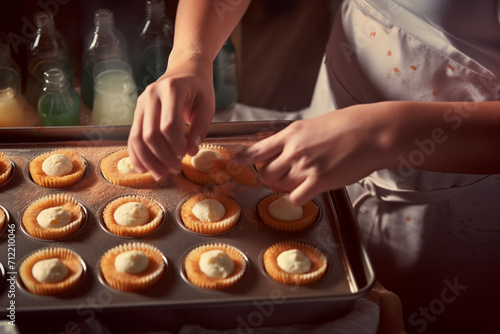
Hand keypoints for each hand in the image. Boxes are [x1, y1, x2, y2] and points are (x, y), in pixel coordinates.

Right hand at [127, 58, 214, 179]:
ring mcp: (141, 102)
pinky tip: (143, 168)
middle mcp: (152, 95)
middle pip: (150, 134)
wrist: (185, 69)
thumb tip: (191, 153)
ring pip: (137, 137)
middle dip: (162, 157)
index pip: (168, 125)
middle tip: (175, 169)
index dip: (176, 145)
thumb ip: (200, 129)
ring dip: (147, 160)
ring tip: (159, 174)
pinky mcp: (137, 110)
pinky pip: (132, 136)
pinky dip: (135, 154)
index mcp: (172, 90)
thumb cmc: (199, 88)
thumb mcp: (207, 106)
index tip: (185, 155)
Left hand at [235, 104, 390, 205]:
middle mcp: (293, 150)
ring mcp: (305, 167)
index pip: (257, 149)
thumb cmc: (349, 125)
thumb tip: (287, 150)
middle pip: (265, 173)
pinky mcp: (319, 182)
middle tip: (279, 178)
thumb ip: (297, 139)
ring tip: (299, 182)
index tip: (237, 163)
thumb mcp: (315, 125)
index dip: (244, 159)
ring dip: (284, 187)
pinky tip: (307, 192)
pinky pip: (295, 198)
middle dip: (268, 178)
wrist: (372, 132)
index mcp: (291, 133)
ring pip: (279, 186)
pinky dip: (298, 198)